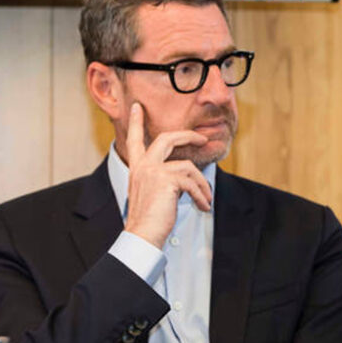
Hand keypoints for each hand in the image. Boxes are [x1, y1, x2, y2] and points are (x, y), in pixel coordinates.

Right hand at [122, 103, 211, 247]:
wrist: (142, 235)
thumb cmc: (150, 219)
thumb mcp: (152, 193)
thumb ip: (162, 179)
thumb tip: (186, 175)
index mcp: (137, 168)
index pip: (135, 140)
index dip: (137, 122)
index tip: (138, 107)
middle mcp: (143, 166)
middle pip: (166, 138)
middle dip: (187, 135)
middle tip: (202, 139)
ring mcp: (153, 171)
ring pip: (188, 167)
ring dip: (202, 184)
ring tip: (206, 200)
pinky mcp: (166, 180)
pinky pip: (192, 182)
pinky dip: (202, 195)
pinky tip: (204, 207)